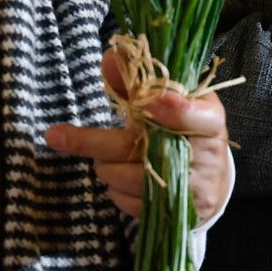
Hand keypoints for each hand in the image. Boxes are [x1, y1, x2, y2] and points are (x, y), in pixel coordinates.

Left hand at [45, 53, 231, 222]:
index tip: (146, 103)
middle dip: (94, 142)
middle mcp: (205, 156)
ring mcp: (192, 190)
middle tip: (57, 135)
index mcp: (208, 119)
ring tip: (105, 155)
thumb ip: (140, 81)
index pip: (192, 114)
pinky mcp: (176, 214)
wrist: (213, 180)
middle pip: (143, 150)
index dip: (171, 109)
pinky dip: (115, 190)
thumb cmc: (187, 129)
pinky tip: (121, 177)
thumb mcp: (172, 100)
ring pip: (128, 179)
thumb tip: (110, 56)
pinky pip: (129, 202)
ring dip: (104, 166)